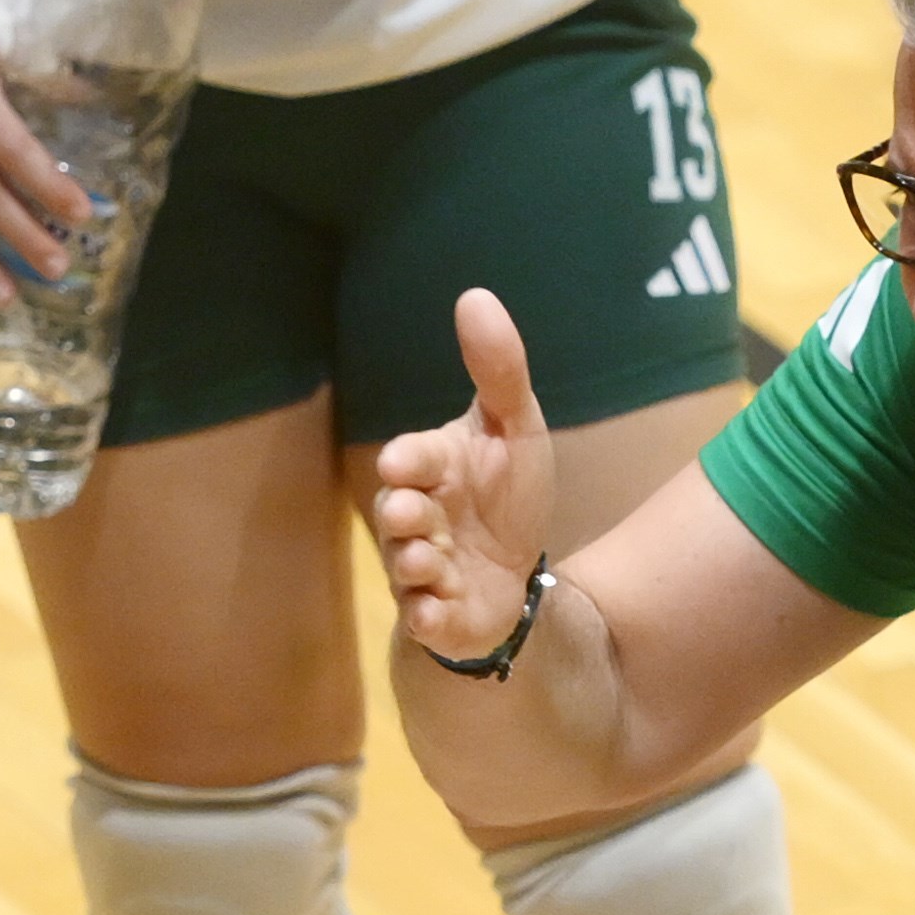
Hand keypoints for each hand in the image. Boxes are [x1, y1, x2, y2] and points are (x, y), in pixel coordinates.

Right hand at [367, 292, 556, 661]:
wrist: (515, 576)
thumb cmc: (507, 495)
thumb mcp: (517, 428)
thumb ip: (499, 369)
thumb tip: (474, 295)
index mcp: (435, 468)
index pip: (413, 458)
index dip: (410, 461)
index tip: (403, 462)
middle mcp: (420, 517)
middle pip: (396, 513)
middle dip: (402, 513)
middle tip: (416, 513)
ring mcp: (424, 569)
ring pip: (406, 566)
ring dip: (414, 563)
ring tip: (429, 562)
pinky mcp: (437, 614)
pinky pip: (422, 619)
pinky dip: (427, 617)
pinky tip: (436, 613)